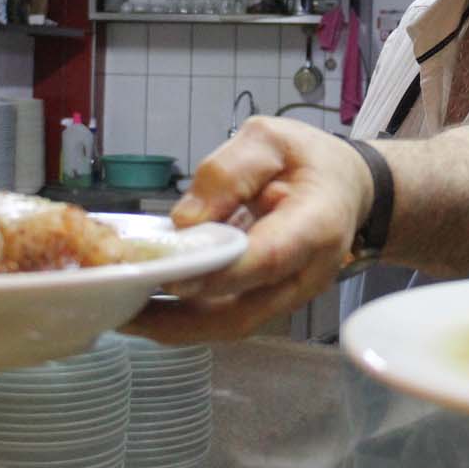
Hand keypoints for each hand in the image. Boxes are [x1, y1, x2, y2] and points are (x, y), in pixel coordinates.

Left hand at [123, 116, 372, 342]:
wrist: (345, 187)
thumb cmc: (309, 160)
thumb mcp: (270, 140)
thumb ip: (228, 173)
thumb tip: (184, 222)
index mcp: (318, 224)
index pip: (270, 256)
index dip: (222, 272)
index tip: (172, 278)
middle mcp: (308, 273)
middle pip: (246, 310)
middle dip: (182, 318)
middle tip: (126, 308)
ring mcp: (290, 295)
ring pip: (232, 324)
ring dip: (176, 327)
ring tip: (123, 314)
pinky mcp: (270, 301)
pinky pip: (227, 318)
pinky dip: (186, 319)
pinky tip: (147, 308)